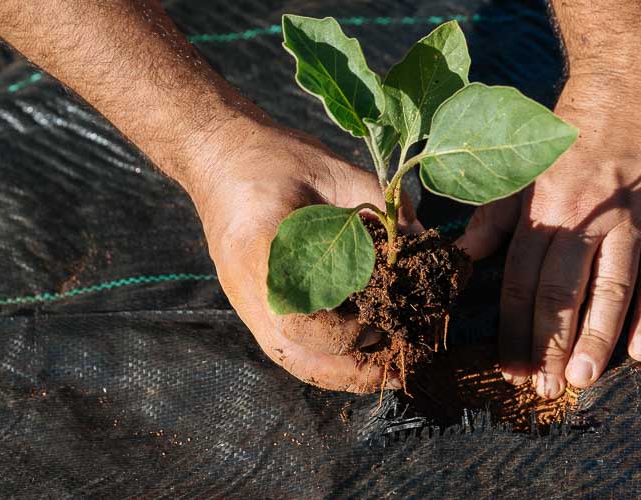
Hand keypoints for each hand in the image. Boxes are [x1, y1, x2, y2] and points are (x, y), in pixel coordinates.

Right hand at [189, 122, 419, 391]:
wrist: (218, 157)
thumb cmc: (272, 159)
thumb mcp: (330, 170)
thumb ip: (377, 203)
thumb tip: (423, 237)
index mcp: (262, 257)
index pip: (306, 321)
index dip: (354, 329)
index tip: (392, 310)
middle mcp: (251, 295)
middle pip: (306, 359)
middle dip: (360, 365)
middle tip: (408, 351)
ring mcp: (251, 309)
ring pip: (302, 365)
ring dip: (349, 372)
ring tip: (394, 366)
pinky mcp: (259, 311)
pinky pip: (297, 352)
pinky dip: (335, 361)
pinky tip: (370, 353)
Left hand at [457, 68, 640, 397]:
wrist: (635, 75)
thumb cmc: (576, 122)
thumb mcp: (527, 161)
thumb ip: (496, 211)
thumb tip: (465, 255)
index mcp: (546, 205)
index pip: (524, 280)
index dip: (515, 329)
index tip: (510, 367)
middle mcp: (585, 216)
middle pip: (562, 292)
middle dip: (549, 345)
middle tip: (542, 390)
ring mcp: (632, 219)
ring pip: (612, 290)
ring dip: (595, 338)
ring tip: (581, 380)